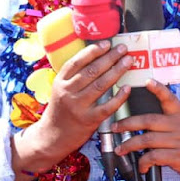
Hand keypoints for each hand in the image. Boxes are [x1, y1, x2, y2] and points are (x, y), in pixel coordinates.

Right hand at [21, 42, 131, 170]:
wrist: (52, 137)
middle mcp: (68, 92)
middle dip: (109, 57)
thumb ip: (74, 77)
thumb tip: (98, 58)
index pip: (77, 62)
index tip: (107, 43)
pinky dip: (119, 97)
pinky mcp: (89, 120)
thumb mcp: (60, 90)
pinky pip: (107, 106)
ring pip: (101, 85)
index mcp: (60, 82)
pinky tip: (127, 88)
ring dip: (117, 71)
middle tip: (123, 49)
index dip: (93, 51)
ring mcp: (78, 107)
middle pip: (92, 71)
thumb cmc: (61, 110)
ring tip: (128, 61)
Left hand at [111, 79, 179, 180]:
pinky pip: (155, 157)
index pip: (169, 98)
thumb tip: (144, 121)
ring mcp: (179, 141)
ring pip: (148, 140)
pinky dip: (144, 162)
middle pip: (149, 120)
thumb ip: (169, 120)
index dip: (158, 88)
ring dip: (130, 145)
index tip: (147, 80)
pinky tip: (141, 166)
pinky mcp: (178, 157)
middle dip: (127, 123)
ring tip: (120, 149)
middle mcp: (179, 125)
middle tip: (114, 126)